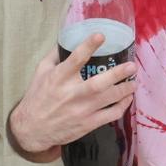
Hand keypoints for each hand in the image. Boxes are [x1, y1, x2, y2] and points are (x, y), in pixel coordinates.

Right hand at [9, 33, 136, 155]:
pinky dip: (122, 106)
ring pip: (109, 99)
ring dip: (125, 90)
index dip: (88, 46)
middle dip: (118, 74)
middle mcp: (71, 94)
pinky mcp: (87, 124)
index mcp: (59, 78)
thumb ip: (55, 55)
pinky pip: (110, 115)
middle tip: (132, 66)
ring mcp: (81, 111)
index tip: (101, 35)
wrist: (32, 129)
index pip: (75, 59)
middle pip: (98, 83)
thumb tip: (68, 37)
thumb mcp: (41, 72)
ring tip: (134, 81)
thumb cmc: (37, 97)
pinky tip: (127, 98)